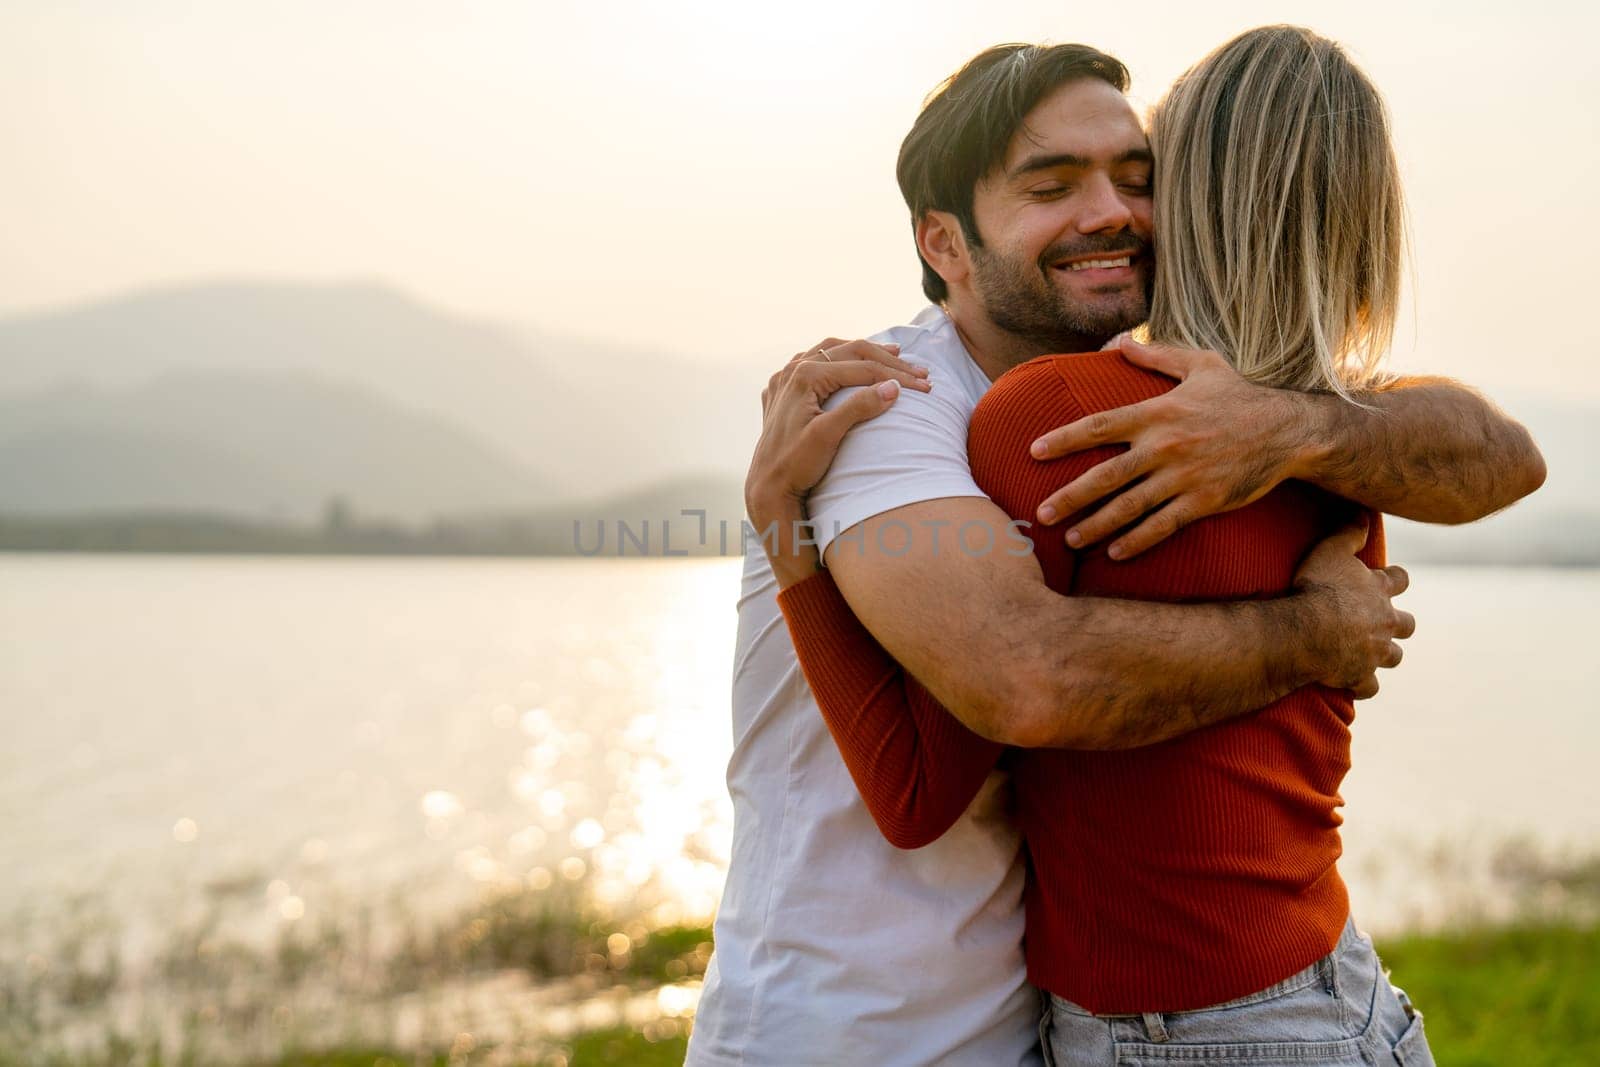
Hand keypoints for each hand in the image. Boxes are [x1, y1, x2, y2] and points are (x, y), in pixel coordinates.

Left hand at [746, 338, 930, 586]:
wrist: (768, 487)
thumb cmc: (796, 465)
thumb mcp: (828, 436)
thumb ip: (858, 408)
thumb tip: (892, 388)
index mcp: (805, 375)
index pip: (863, 368)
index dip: (896, 376)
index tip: (925, 386)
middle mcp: (793, 370)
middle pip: (850, 352)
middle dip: (887, 360)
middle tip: (918, 370)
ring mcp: (786, 379)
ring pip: (831, 352)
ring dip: (862, 353)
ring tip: (892, 354)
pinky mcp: (783, 392)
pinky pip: (814, 362)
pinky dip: (838, 360)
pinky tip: (850, 365)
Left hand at [1028, 336, 1306, 558]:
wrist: (1288, 430)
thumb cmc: (1240, 395)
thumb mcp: (1200, 364)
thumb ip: (1155, 356)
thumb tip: (1118, 343)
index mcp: (1157, 412)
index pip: (1098, 426)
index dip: (1064, 439)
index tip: (1034, 451)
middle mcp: (1164, 446)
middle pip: (1104, 476)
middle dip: (1069, 498)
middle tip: (1040, 514)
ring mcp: (1183, 477)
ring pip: (1128, 507)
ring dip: (1095, 526)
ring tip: (1070, 540)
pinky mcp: (1203, 502)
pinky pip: (1162, 526)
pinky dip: (1136, 541)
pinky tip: (1114, 553)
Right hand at [1291, 518, 1414, 698]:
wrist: (1310, 631)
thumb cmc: (1319, 587)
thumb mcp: (1331, 550)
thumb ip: (1350, 532)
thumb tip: (1365, 513)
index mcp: (1379, 591)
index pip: (1400, 580)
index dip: (1397, 579)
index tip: (1392, 579)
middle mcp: (1385, 622)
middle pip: (1406, 625)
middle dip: (1400, 624)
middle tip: (1385, 623)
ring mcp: (1375, 652)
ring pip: (1393, 657)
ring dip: (1385, 655)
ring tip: (1370, 655)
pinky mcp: (1360, 676)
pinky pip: (1369, 687)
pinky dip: (1363, 685)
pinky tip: (1353, 684)